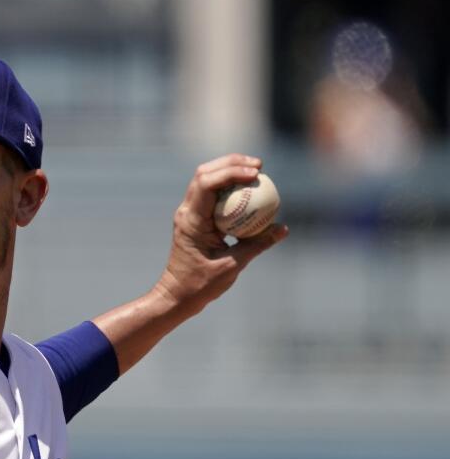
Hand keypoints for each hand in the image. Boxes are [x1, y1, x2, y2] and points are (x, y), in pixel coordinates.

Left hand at [154, 153, 288, 315]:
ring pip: (206, 180)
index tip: (256, 173)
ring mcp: (189, 214)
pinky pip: (212, 195)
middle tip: (259, 165)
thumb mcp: (232, 265)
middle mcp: (187, 211)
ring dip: (229, 171)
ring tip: (255, 170)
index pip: (207, 183)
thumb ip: (257, 244)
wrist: (177, 295)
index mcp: (192, 220)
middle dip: (232, 163)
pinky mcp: (195, 219)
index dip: (231, 171)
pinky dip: (229, 187)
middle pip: (205, 173)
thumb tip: (282, 228)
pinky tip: (248, 189)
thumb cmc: (200, 284)